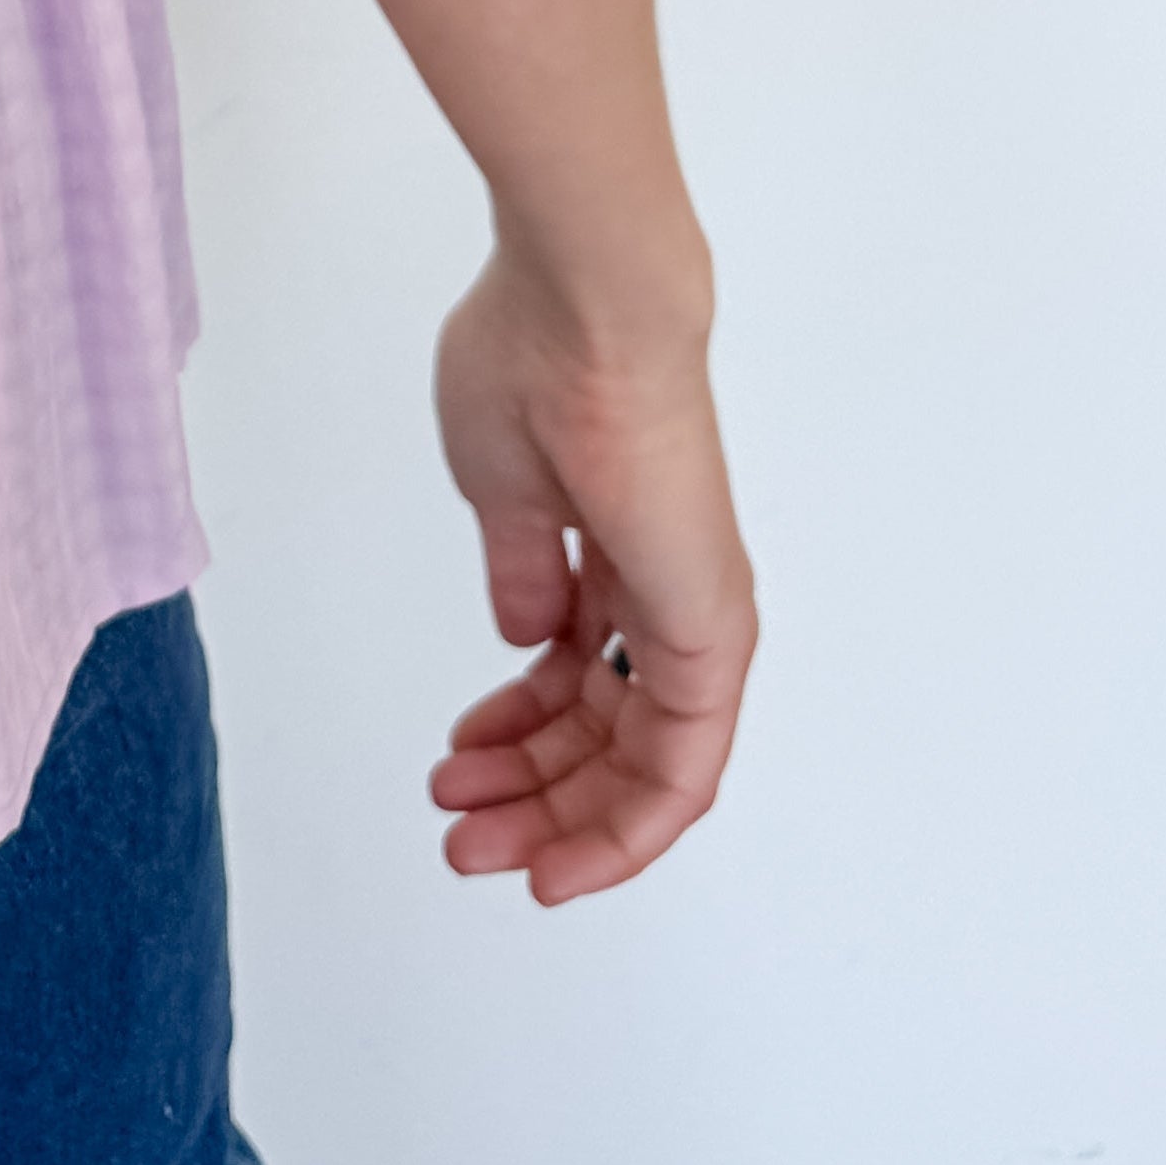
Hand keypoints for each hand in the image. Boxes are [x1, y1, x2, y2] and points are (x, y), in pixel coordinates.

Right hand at [427, 247, 753, 900]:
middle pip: (607, 734)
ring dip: (559, 816)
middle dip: (528, 792)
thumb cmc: (532, 362)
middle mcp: (667, 597)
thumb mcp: (502, 488)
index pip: (578, 679)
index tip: (459, 772)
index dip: (520, 738)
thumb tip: (527, 639)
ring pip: (640, 763)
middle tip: (457, 830)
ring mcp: (694, 616)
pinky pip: (682, 764)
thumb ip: (525, 573)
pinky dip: (628, 826)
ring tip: (476, 842)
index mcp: (616, 557)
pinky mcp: (708, 632)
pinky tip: (563, 858)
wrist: (586, 306)